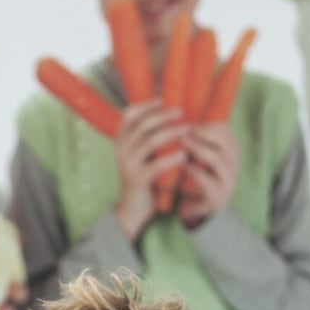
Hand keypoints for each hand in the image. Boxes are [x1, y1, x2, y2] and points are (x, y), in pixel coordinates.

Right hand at [112, 100, 184, 239]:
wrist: (134, 207)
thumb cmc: (144, 176)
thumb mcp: (143, 153)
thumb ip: (151, 135)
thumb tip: (171, 112)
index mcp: (121, 139)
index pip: (129, 114)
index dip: (146, 105)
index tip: (164, 101)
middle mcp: (121, 149)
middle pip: (142, 124)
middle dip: (163, 116)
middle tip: (181, 112)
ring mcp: (127, 164)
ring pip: (149, 141)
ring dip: (171, 133)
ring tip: (187, 129)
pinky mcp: (137, 179)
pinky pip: (156, 165)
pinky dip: (172, 158)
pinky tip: (184, 155)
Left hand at [176, 123, 241, 227]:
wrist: (191, 209)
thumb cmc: (190, 177)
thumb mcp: (194, 155)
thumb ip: (193, 138)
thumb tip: (178, 111)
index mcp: (230, 153)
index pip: (226, 130)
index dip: (207, 124)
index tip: (186, 122)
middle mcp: (233, 166)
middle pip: (225, 141)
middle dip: (203, 133)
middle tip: (182, 131)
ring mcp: (228, 183)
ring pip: (219, 159)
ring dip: (198, 148)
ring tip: (181, 144)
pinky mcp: (218, 198)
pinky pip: (209, 182)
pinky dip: (195, 172)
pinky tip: (183, 165)